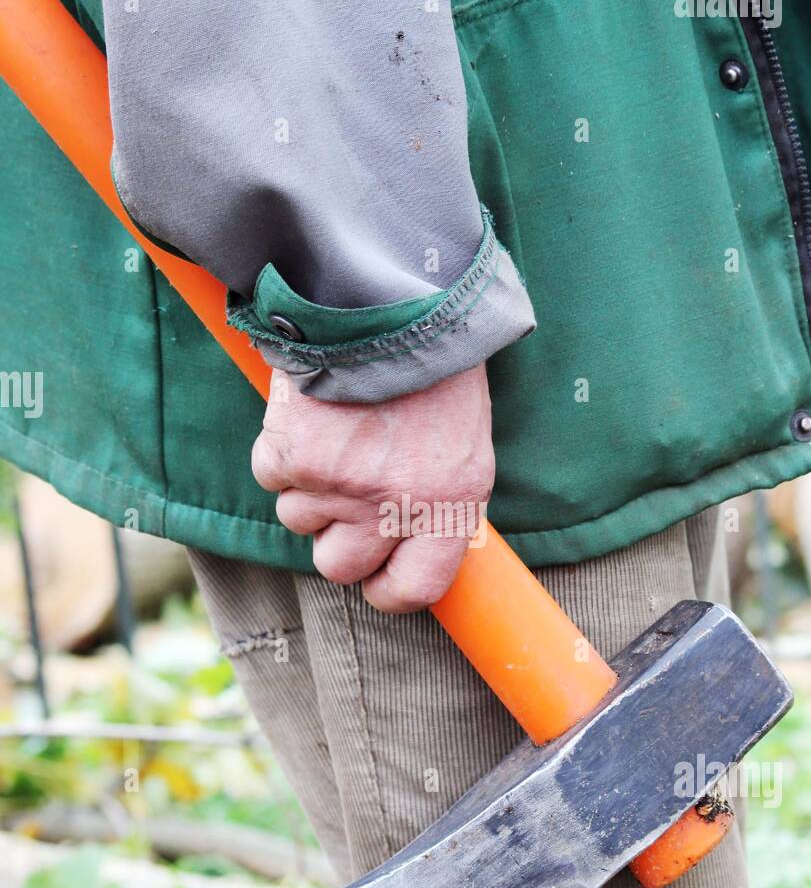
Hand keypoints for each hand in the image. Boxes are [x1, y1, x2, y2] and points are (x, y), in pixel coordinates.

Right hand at [251, 364, 494, 611]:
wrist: (391, 298)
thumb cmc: (436, 370)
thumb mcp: (463, 444)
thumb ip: (437, 503)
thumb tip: (406, 552)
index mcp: (449, 504)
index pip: (413, 589)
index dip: (387, 589)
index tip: (376, 576)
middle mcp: (394, 504)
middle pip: (339, 566)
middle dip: (334, 537)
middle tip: (344, 496)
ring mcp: (341, 483)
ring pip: (298, 519)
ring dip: (308, 485)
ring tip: (337, 432)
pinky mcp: (295, 454)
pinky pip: (271, 476)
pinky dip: (281, 449)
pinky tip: (309, 414)